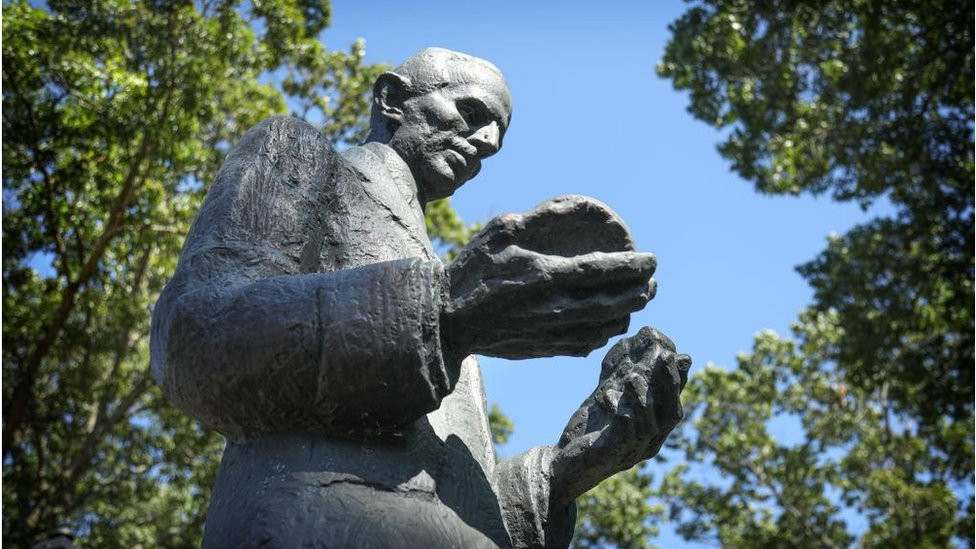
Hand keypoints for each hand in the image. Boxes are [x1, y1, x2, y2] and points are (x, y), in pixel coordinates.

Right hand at [441, 196, 655, 359]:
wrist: (446, 319)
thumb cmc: (472, 269)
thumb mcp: (501, 231)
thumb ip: (539, 217)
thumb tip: (573, 203)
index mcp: (545, 276)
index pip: (603, 271)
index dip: (634, 266)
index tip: (653, 260)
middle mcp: (553, 308)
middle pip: (612, 304)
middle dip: (640, 292)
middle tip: (653, 282)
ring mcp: (550, 333)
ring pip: (603, 328)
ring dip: (627, 315)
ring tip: (637, 302)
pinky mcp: (542, 350)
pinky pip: (584, 345)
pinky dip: (603, 334)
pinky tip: (607, 325)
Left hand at [550, 326, 690, 504]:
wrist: (565, 466)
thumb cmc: (590, 432)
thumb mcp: (607, 401)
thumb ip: (621, 380)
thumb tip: (634, 348)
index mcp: (651, 429)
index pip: (672, 404)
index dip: (679, 382)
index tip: (680, 356)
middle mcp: (648, 443)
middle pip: (670, 415)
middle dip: (670, 386)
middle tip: (667, 357)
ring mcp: (631, 452)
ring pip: (648, 426)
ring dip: (642, 398)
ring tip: (633, 376)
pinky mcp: (610, 456)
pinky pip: (622, 437)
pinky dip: (620, 415)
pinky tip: (608, 396)